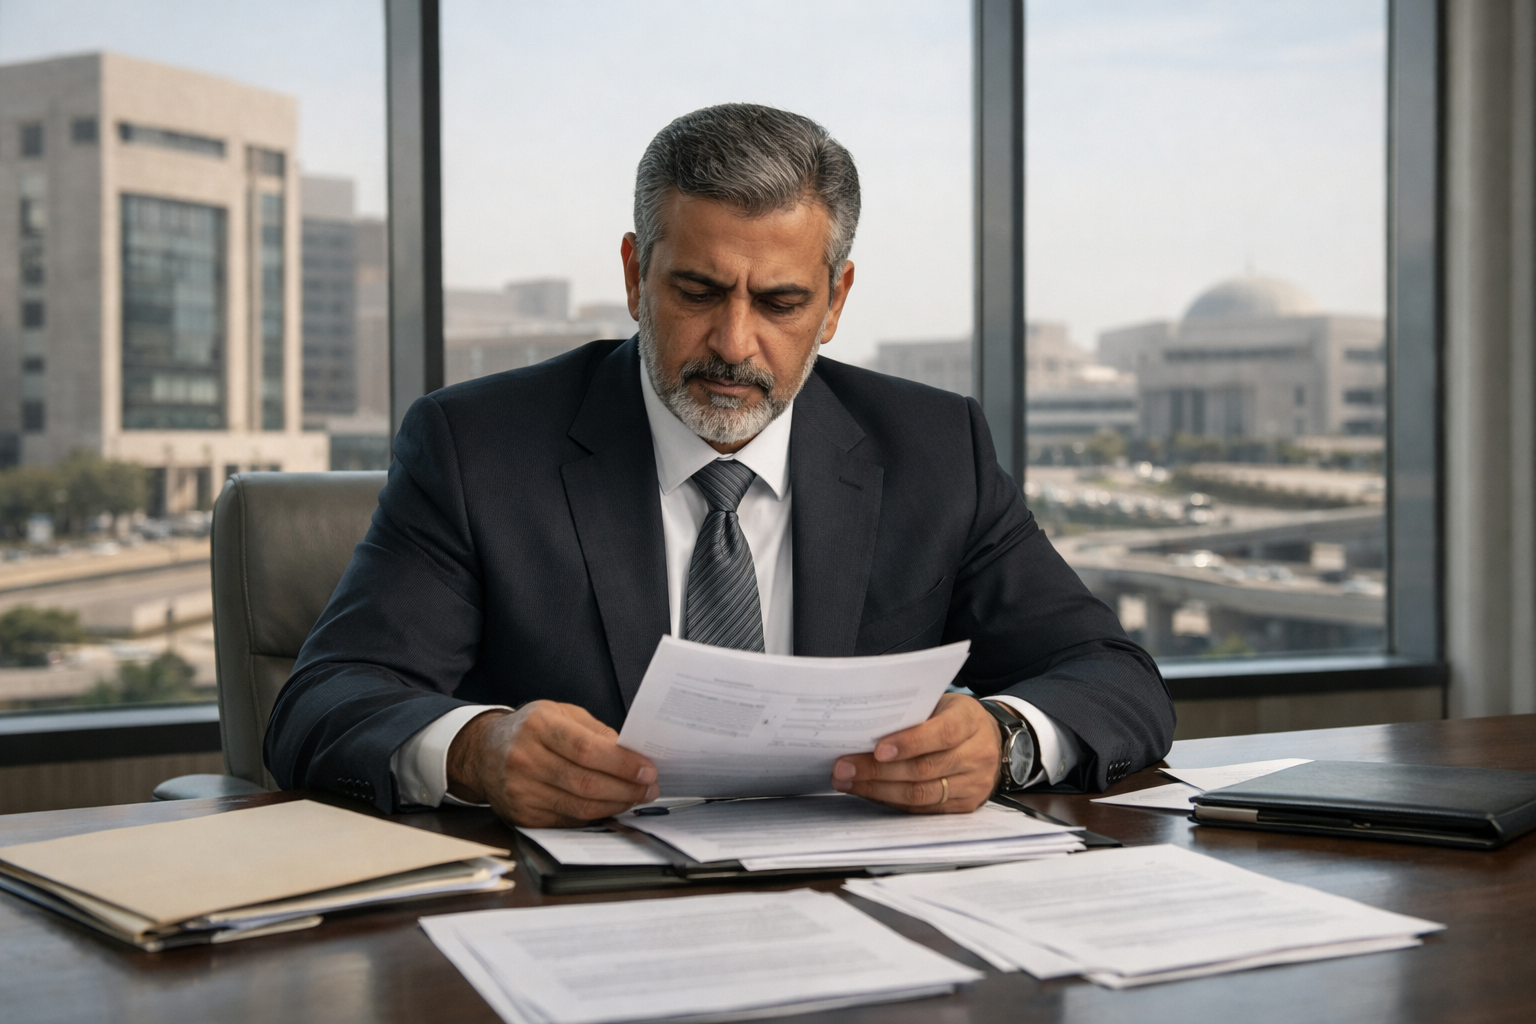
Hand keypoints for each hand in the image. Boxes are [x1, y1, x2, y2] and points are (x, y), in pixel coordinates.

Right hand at [446, 701, 658, 826]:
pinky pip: (567, 821)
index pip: (586, 750)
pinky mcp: (522, 815)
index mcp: (538, 726)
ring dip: (615, 806)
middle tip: (650, 788)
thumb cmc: (529, 729)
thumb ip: (595, 732)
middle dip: (626, 789)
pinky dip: (594, 817)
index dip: (621, 764)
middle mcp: (525, 759)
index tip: (647, 770)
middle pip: (585, 783)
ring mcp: (521, 790)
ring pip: (579, 807)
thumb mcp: (561, 714)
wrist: (482, 752)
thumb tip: (631, 754)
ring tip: (635, 798)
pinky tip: (610, 808)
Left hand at [829, 693, 1000, 812]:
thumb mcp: (940, 704)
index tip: (877, 749)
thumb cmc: (954, 717)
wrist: (991, 740)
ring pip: (921, 793)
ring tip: (848, 782)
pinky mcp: (966, 805)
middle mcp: (977, 754)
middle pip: (924, 768)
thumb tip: (864, 730)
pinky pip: (923, 808)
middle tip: (843, 768)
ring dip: (878, 790)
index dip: (909, 743)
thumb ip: (913, 716)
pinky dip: (892, 800)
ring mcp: (974, 783)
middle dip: (877, 770)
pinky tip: (869, 792)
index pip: (942, 733)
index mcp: (969, 720)